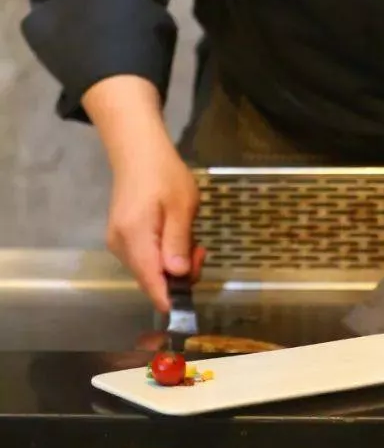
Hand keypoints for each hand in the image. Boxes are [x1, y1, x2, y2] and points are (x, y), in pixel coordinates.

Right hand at [84, 76, 203, 312]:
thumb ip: (178, 241)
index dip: (172, 297)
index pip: (150, 283)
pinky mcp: (122, 238)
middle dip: (179, 274)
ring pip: (150, 269)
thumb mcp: (182, 205)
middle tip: (201, 249)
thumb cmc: (164, 173)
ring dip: (173, 262)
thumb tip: (178, 275)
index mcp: (134, 239)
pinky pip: (145, 257)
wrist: (138, 151)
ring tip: (191, 236)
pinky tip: (176, 235)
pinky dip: (163, 254)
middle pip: (151, 279)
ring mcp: (118, 244)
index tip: (193, 297)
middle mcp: (120, 248)